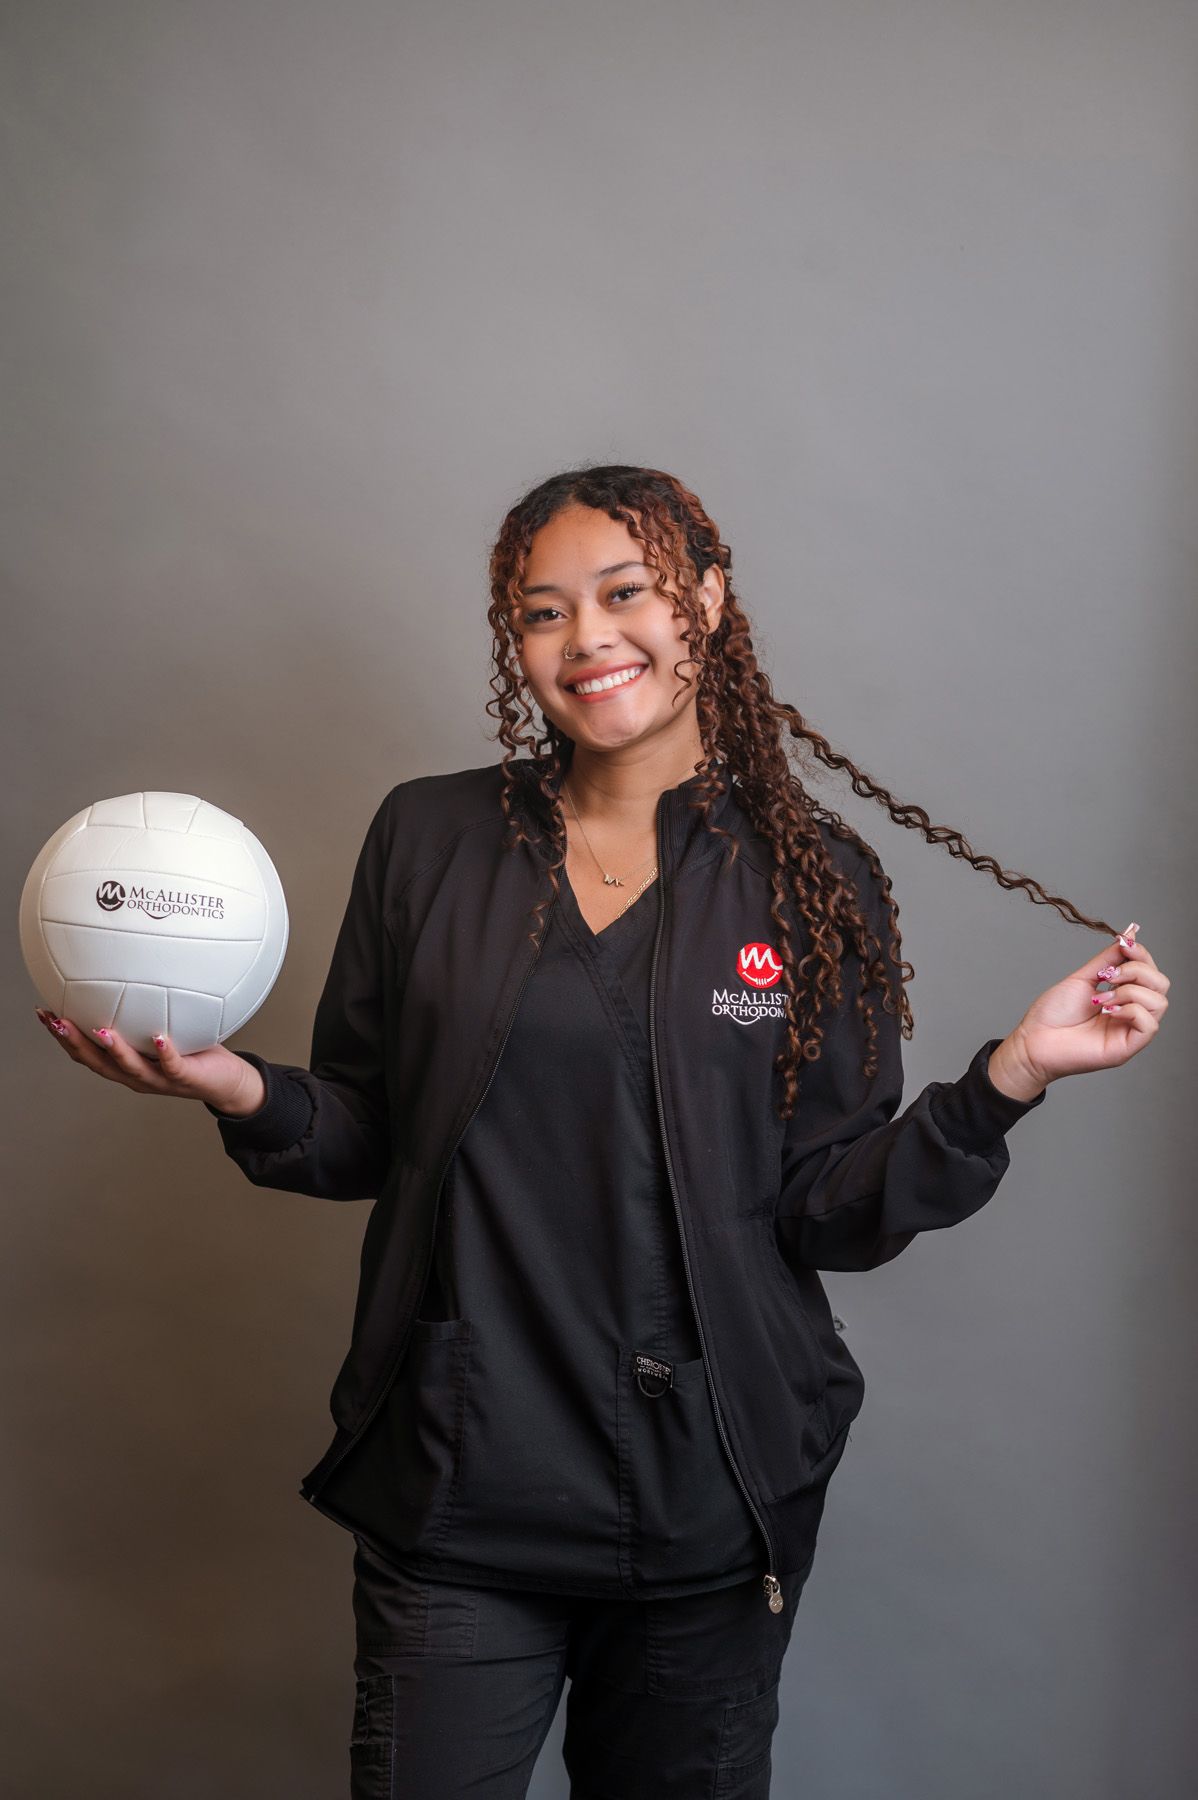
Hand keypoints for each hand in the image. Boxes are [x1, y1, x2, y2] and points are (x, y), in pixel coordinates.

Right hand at [32, 1008, 263, 1113]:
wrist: (228, 1082)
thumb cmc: (194, 1052)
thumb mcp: (164, 1026)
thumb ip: (146, 1008)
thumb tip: (134, 968)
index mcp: (125, 1065)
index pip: (85, 1052)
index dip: (62, 1036)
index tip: (43, 1013)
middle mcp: (136, 1075)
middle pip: (96, 1063)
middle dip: (74, 1042)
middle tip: (55, 1021)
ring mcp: (159, 1079)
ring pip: (129, 1068)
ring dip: (113, 1050)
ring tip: (99, 1030)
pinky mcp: (185, 1079)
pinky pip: (172, 1066)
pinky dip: (163, 1051)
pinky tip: (157, 1036)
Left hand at [994, 923, 1170, 1092]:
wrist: (1033, 1040)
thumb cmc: (1053, 1014)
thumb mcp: (1083, 978)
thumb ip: (1109, 959)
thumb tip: (1129, 935)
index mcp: (1123, 996)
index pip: (1151, 971)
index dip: (1142, 954)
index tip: (1124, 944)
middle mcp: (1132, 1013)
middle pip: (1161, 984)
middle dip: (1137, 971)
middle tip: (1107, 976)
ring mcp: (1130, 1030)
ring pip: (1159, 1002)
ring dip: (1130, 991)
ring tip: (1102, 998)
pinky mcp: (1128, 1047)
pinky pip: (1150, 1024)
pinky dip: (1131, 1010)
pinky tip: (1107, 1011)